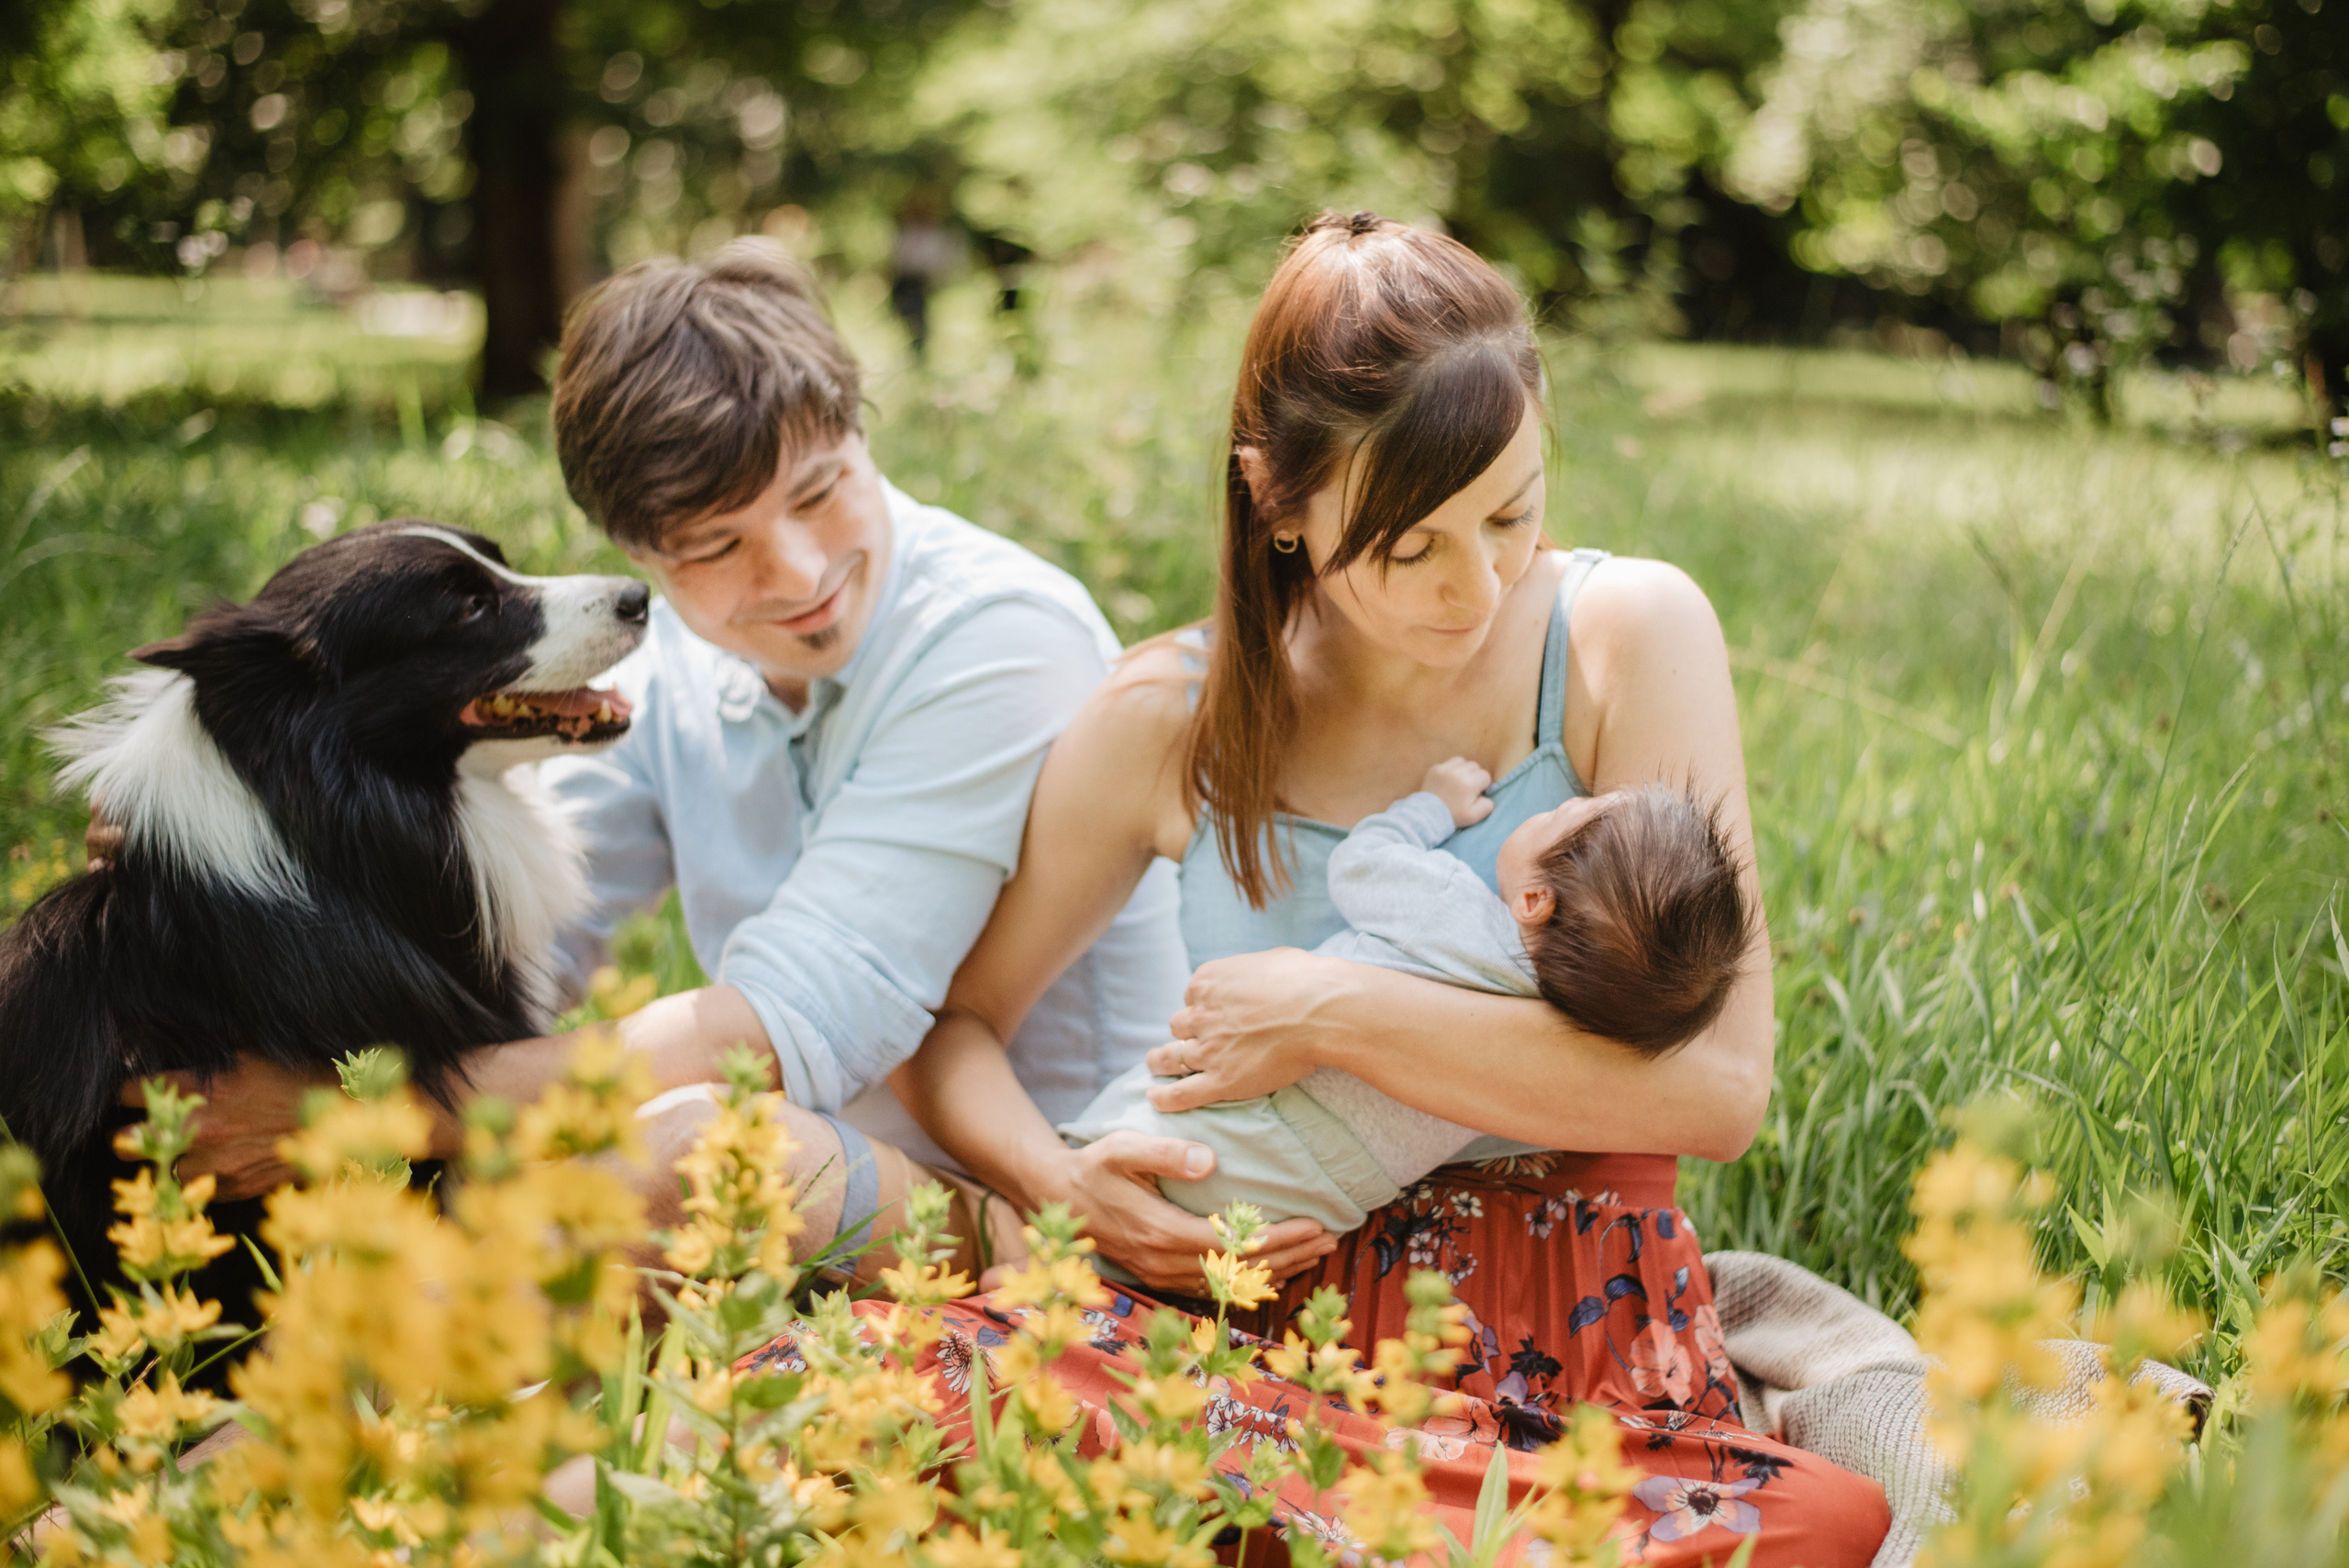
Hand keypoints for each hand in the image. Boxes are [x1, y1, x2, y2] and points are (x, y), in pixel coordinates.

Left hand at [120, 1057, 336, 1198]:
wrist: (342, 1119)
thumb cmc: (300, 1078)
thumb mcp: (251, 1053)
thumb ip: (209, 1053)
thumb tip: (176, 1041)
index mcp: (200, 1089)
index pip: (130, 1093)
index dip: (129, 1092)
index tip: (134, 1092)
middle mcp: (199, 1129)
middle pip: (126, 1141)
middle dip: (130, 1134)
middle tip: (143, 1130)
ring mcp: (214, 1164)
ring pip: (159, 1170)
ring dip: (165, 1160)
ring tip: (178, 1152)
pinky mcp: (232, 1188)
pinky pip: (196, 1189)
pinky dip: (198, 1179)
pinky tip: (213, 1165)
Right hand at [1040, 1131, 1331, 1293]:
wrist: (1055, 1197)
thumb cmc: (1093, 1167)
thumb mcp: (1122, 1149)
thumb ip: (1164, 1153)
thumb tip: (1210, 1161)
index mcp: (1162, 1232)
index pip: (1235, 1244)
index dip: (1279, 1238)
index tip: (1314, 1224)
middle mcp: (1166, 1262)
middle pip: (1241, 1270)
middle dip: (1290, 1256)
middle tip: (1329, 1239)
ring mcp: (1162, 1274)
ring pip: (1231, 1284)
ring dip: (1276, 1271)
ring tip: (1315, 1255)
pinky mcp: (1160, 1276)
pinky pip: (1214, 1287)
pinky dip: (1249, 1281)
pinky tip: (1275, 1271)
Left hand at [1143, 948, 1349, 1112]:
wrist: (1322, 1010)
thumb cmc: (1306, 980)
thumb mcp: (1271, 959)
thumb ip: (1252, 971)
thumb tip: (1259, 975)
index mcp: (1208, 981)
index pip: (1192, 997)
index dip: (1203, 1007)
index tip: (1212, 1015)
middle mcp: (1201, 1013)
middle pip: (1179, 1025)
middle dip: (1185, 1032)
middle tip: (1190, 1041)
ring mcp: (1209, 1048)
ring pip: (1171, 1057)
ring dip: (1161, 1061)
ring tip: (1156, 1066)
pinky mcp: (1221, 1080)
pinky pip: (1181, 1093)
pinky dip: (1164, 1098)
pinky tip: (1155, 1099)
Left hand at [1421, 756, 1494, 828]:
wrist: (1427, 816)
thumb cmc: (1453, 817)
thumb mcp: (1474, 817)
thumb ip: (1487, 805)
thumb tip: (1486, 795)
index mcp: (1469, 784)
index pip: (1485, 775)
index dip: (1482, 785)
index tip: (1475, 794)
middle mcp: (1458, 773)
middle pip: (1475, 766)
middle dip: (1474, 776)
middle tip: (1467, 788)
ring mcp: (1445, 769)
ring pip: (1462, 761)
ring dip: (1463, 770)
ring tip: (1458, 782)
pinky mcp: (1435, 769)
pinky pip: (1448, 763)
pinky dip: (1450, 770)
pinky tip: (1448, 781)